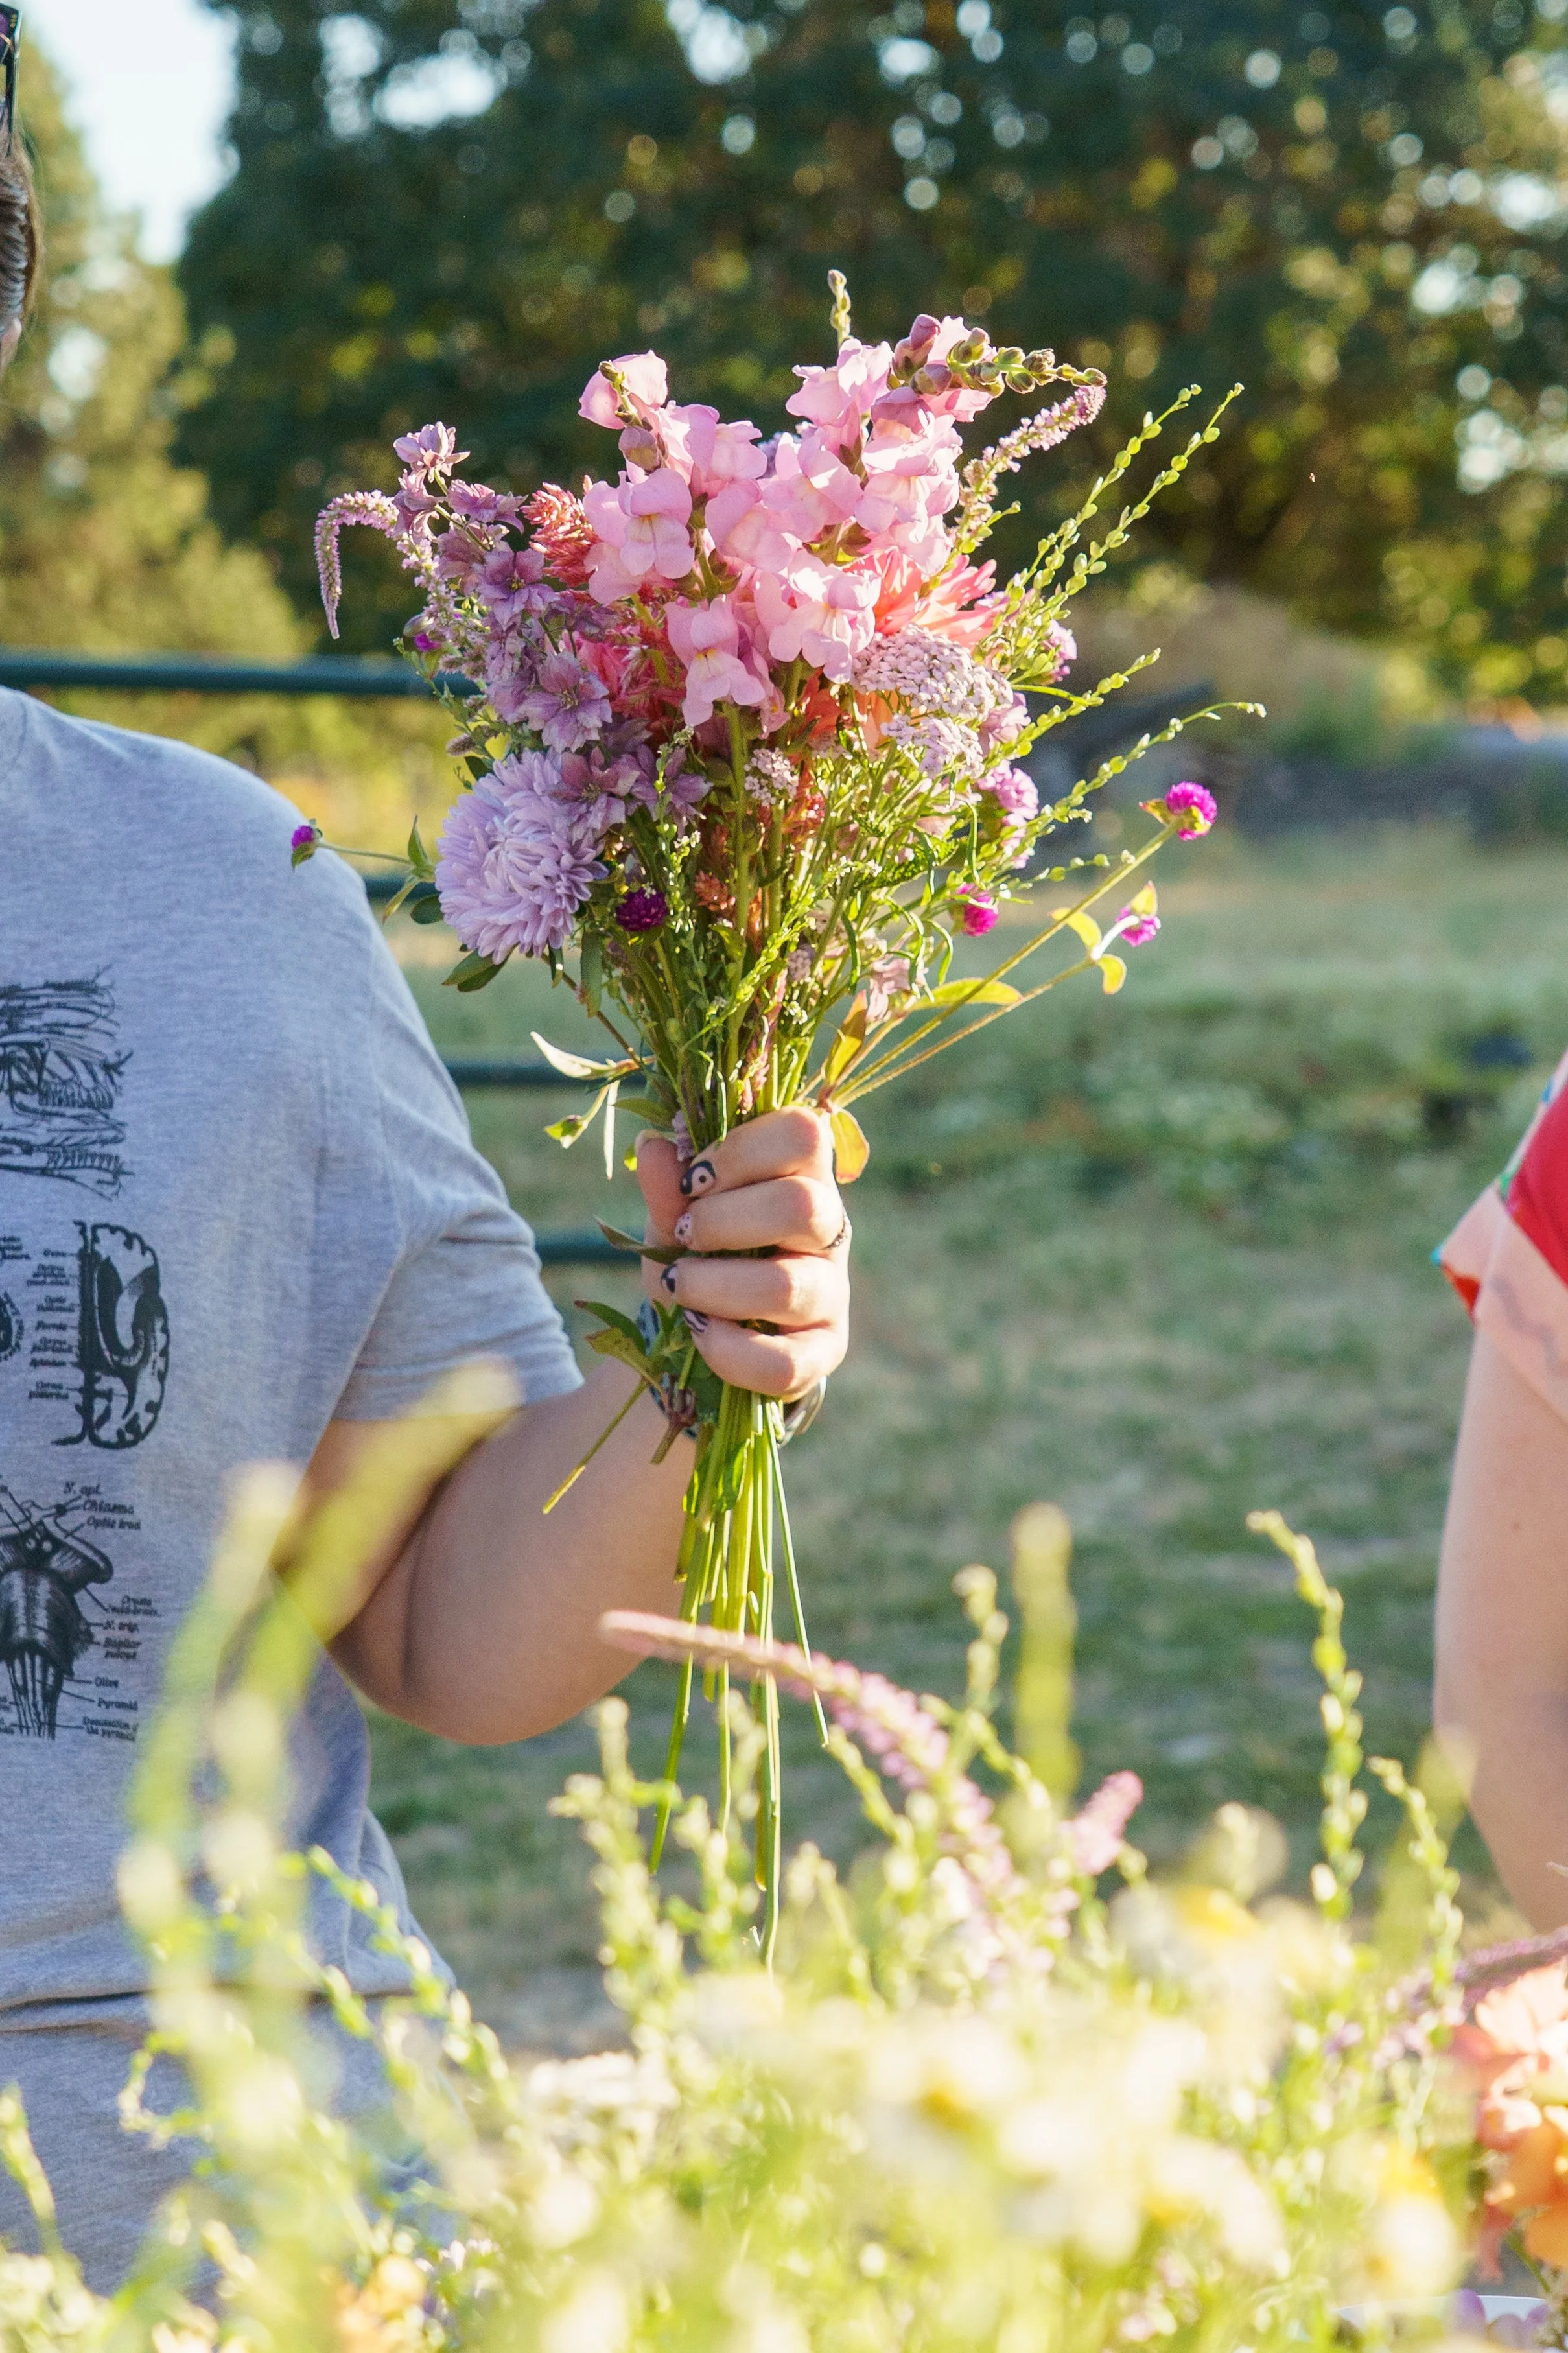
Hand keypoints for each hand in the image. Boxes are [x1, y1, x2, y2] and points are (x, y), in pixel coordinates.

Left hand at [636, 1108, 850, 1400]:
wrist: (704, 1330)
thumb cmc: (701, 1254)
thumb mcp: (675, 1215)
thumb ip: (667, 1185)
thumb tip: (653, 1146)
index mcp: (803, 1175)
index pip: (803, 1133)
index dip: (740, 1151)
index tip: (694, 1181)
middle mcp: (830, 1230)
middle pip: (802, 1205)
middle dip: (722, 1221)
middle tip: (685, 1235)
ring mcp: (833, 1293)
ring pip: (787, 1286)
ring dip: (713, 1286)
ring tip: (679, 1286)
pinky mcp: (823, 1352)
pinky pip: (785, 1362)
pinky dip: (729, 1351)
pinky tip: (701, 1334)